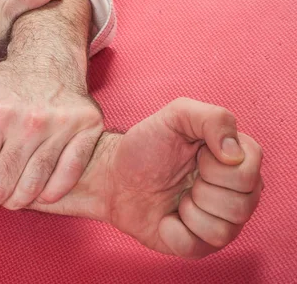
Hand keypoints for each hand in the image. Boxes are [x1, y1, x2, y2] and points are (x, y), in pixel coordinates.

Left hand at [0, 62, 103, 211]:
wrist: (48, 60)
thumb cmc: (2, 81)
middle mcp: (29, 121)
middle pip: (2, 184)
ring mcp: (61, 126)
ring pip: (34, 185)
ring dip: (17, 201)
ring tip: (9, 199)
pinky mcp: (87, 129)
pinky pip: (68, 175)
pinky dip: (52, 192)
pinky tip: (39, 193)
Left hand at [55, 98, 262, 258]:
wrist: (114, 176)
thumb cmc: (146, 145)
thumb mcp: (175, 115)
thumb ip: (213, 118)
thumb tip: (235, 155)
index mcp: (237, 159)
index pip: (250, 170)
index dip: (217, 165)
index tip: (195, 154)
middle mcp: (237, 192)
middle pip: (243, 204)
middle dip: (202, 189)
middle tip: (182, 177)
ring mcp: (220, 221)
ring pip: (224, 231)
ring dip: (189, 211)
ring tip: (176, 197)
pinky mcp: (200, 244)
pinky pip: (198, 247)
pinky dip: (174, 232)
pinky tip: (165, 218)